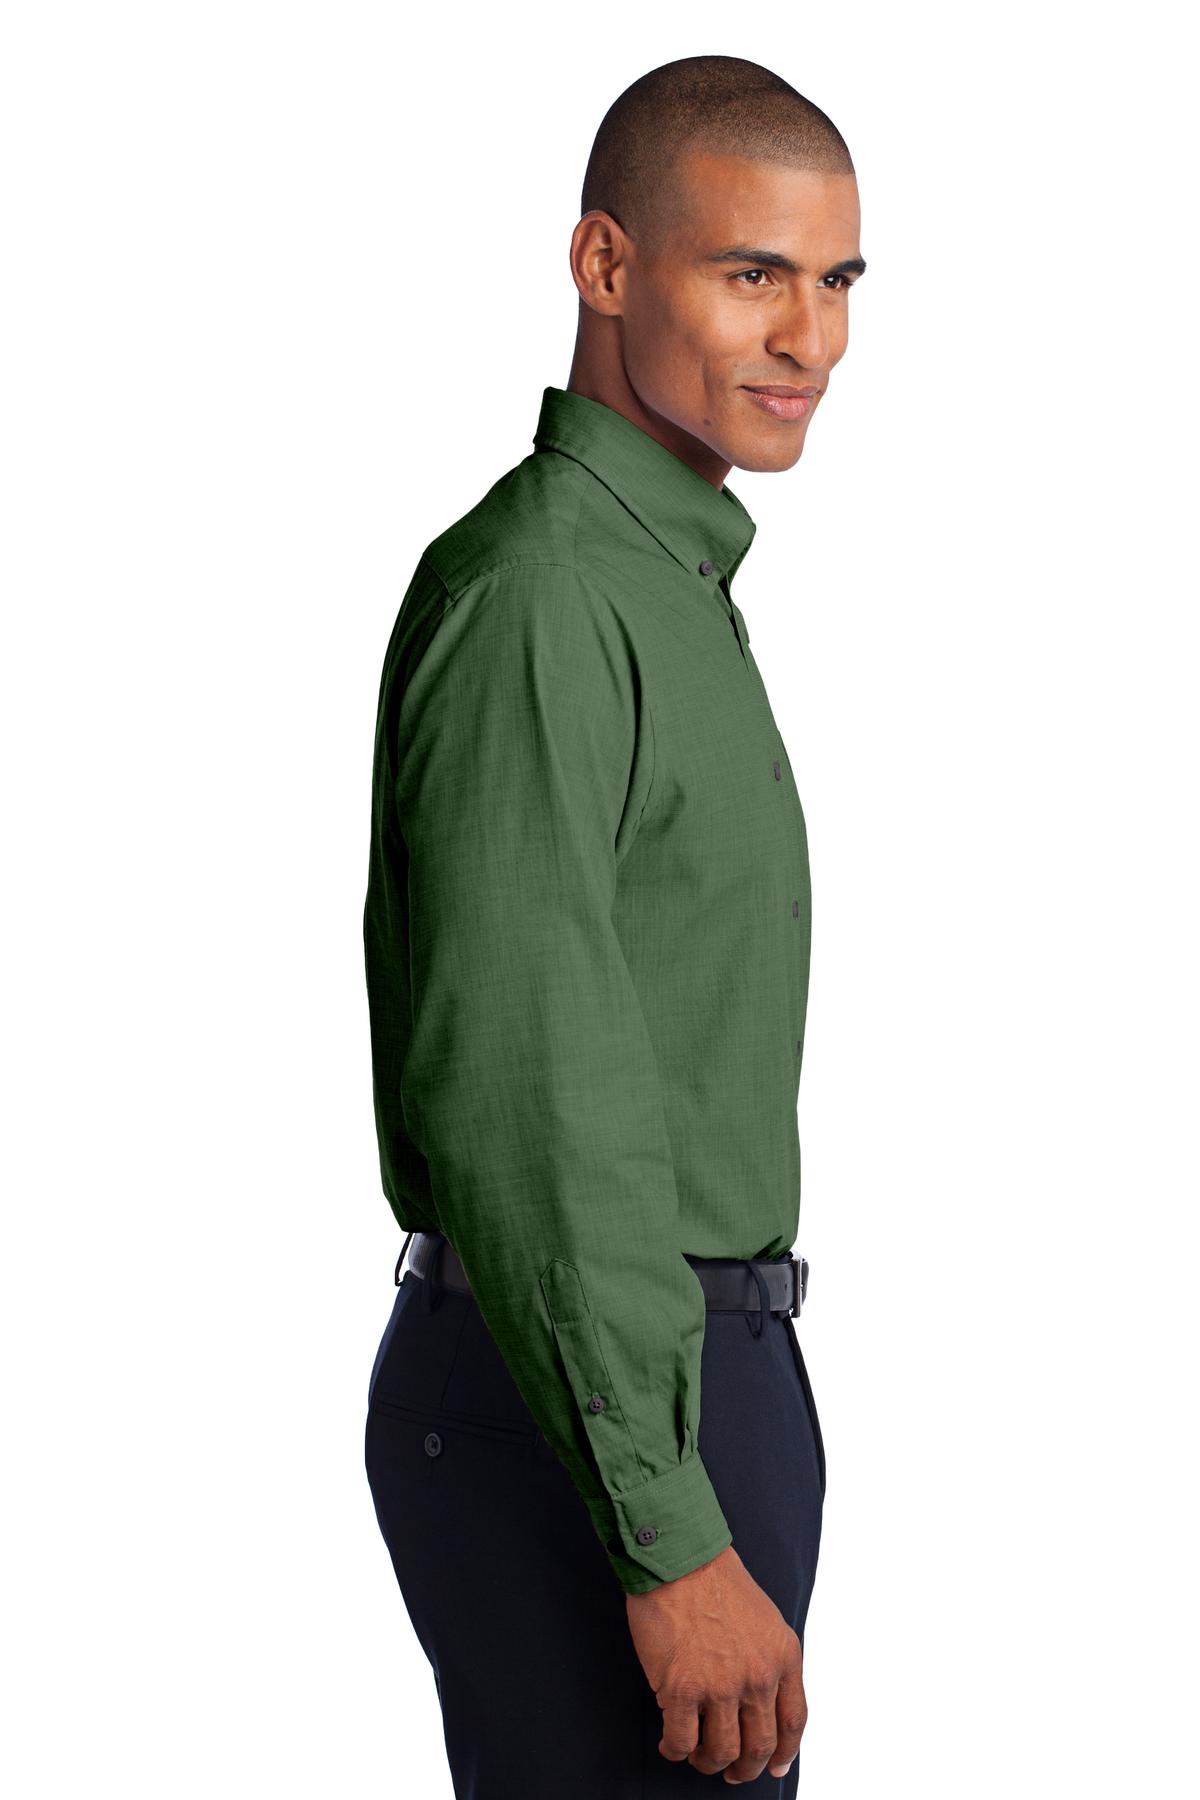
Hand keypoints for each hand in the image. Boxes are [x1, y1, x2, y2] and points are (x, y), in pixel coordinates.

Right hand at [625, 1544, 805, 1783]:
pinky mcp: (682, 1689)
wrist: (680, 1558)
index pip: (793, 1722)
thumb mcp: (766, 1619)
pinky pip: (682, 1741)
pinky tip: (671, 1743)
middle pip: (759, 1746)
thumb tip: (762, 1699)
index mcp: (783, 1658)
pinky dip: (676, 1750)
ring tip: (698, 1754)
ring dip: (709, 1762)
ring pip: (722, 1752)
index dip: (784, 1753)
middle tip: (733, 1771)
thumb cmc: (716, 1579)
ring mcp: (720, 1687)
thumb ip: (769, 1659)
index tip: (775, 1766)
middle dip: (746, 1767)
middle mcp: (758, 1678)